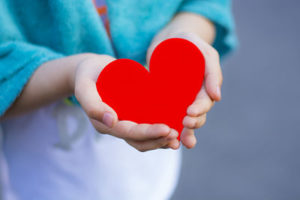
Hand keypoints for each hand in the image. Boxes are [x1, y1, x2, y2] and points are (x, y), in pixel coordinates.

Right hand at [73, 55, 179, 151]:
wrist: (91, 69)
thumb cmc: (87, 74)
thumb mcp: (84, 86)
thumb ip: (92, 103)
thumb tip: (112, 121)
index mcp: (104, 124)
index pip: (128, 133)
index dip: (148, 134)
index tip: (166, 129)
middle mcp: (115, 127)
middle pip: (138, 141)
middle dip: (158, 140)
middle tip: (176, 135)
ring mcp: (123, 122)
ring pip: (143, 139)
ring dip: (160, 140)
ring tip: (178, 136)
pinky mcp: (130, 115)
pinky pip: (145, 128)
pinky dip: (159, 132)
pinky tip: (174, 128)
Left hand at [147, 32, 222, 148]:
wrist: (167, 40)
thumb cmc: (187, 42)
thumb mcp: (202, 51)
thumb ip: (211, 70)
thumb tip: (217, 97)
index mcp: (205, 86)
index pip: (205, 101)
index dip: (199, 109)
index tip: (190, 113)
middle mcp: (195, 96)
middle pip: (197, 114)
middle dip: (194, 122)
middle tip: (185, 123)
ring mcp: (182, 101)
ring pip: (187, 120)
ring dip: (186, 133)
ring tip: (182, 142)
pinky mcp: (168, 102)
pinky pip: (171, 117)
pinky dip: (172, 130)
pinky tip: (170, 140)